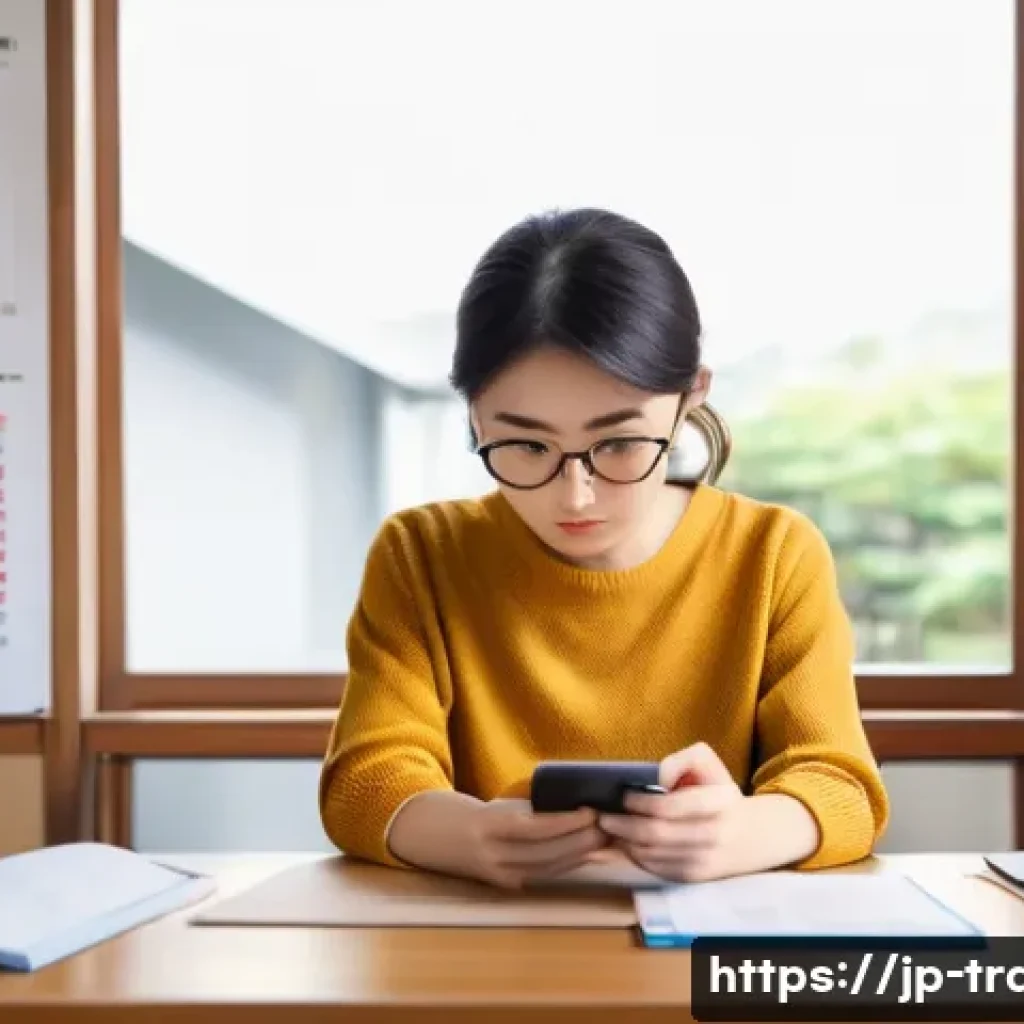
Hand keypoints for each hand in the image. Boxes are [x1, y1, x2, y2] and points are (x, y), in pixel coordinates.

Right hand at [468, 798, 609, 888]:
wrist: (423, 835)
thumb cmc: (459, 812)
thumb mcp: (488, 805)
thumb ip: (522, 809)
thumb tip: (564, 805)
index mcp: (487, 828)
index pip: (535, 830)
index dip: (565, 824)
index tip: (590, 812)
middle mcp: (492, 856)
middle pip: (546, 853)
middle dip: (581, 841)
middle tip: (607, 826)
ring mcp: (497, 874)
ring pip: (547, 868)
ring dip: (579, 856)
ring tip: (603, 840)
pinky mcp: (501, 884)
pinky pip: (540, 876)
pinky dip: (564, 866)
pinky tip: (584, 856)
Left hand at [597, 742, 746, 881]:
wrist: (750, 836)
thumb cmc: (717, 793)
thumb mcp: (707, 764)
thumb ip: (681, 761)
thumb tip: (657, 780)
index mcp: (718, 802)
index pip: (670, 807)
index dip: (640, 802)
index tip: (624, 796)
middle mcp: (714, 834)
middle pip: (656, 834)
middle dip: (623, 825)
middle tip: (604, 817)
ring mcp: (704, 860)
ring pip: (652, 854)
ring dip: (625, 842)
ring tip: (611, 829)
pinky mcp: (694, 877)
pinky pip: (657, 868)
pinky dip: (636, 856)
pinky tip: (627, 843)